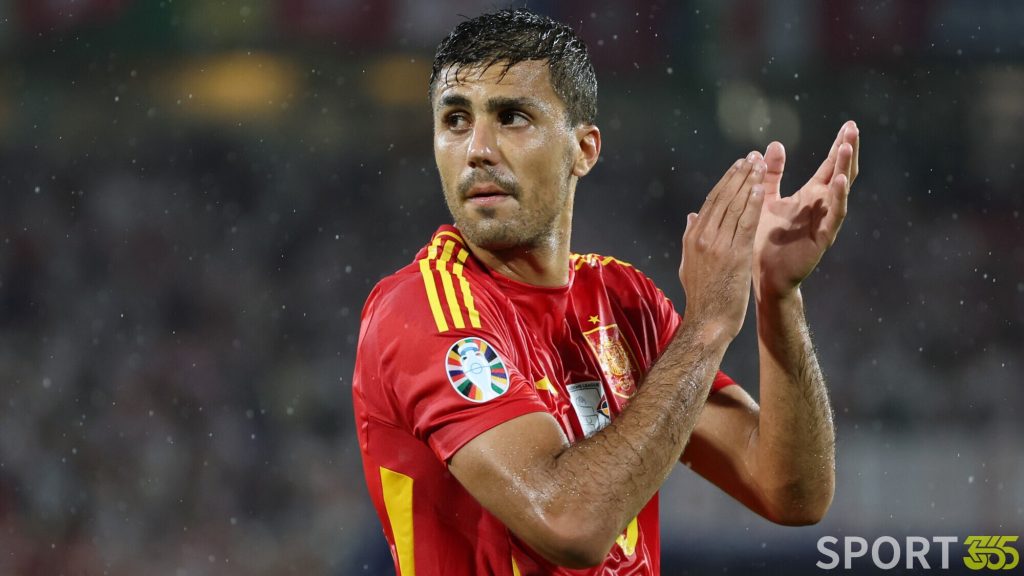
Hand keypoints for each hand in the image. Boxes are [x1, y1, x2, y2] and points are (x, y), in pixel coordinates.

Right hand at [679, 153, 765, 343]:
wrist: (708, 322)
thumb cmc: (703, 297)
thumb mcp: (690, 264)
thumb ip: (691, 237)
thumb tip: (692, 216)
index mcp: (693, 237)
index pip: (711, 202)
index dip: (726, 181)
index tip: (738, 166)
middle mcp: (702, 237)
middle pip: (722, 198)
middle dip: (738, 175)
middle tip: (751, 157)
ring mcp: (717, 245)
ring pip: (734, 206)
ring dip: (748, 183)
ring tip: (759, 165)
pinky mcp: (734, 255)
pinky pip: (744, 223)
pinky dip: (752, 204)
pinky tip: (760, 188)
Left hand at [753, 121, 859, 299]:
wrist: (763, 275)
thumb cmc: (766, 240)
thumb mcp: (767, 199)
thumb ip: (772, 174)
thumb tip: (774, 145)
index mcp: (811, 195)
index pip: (829, 165)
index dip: (839, 146)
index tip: (849, 124)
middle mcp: (822, 206)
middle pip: (841, 172)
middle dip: (847, 150)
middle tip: (853, 128)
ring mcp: (825, 221)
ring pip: (841, 191)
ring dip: (844, 168)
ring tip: (846, 147)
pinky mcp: (823, 238)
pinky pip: (835, 215)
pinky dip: (839, 197)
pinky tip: (840, 181)